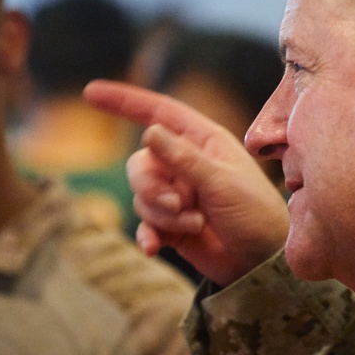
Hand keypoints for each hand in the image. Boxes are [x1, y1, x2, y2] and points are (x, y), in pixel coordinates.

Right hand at [84, 80, 289, 285]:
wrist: (264, 262)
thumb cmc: (255, 214)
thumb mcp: (222, 182)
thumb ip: (184, 159)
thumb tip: (149, 132)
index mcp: (202, 141)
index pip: (158, 112)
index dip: (124, 101)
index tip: (90, 92)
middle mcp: (186, 163)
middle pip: (140, 164)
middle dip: (151, 187)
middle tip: (178, 204)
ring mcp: (177, 194)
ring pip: (141, 196)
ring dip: (162, 214)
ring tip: (195, 224)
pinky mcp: (172, 224)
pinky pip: (145, 223)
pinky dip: (148, 234)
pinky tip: (155, 248)